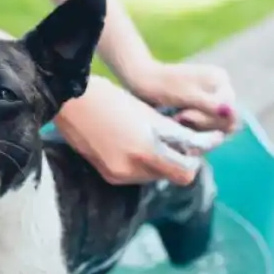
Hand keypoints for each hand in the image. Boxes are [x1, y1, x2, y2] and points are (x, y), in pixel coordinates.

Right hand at [55, 77, 225, 185]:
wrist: (67, 102)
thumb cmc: (109, 98)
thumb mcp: (147, 113)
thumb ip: (174, 132)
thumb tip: (199, 143)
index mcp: (146, 149)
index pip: (187, 167)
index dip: (199, 153)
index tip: (206, 139)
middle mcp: (132, 167)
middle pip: (173, 174)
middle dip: (180, 158)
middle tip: (184, 139)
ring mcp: (118, 174)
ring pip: (155, 175)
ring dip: (161, 161)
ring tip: (157, 139)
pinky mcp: (108, 174)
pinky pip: (136, 175)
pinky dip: (142, 162)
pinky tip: (137, 144)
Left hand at [130, 62, 238, 133]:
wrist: (139, 79)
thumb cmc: (159, 86)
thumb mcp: (184, 95)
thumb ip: (208, 104)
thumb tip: (230, 111)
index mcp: (221, 80)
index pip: (231, 113)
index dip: (209, 120)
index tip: (183, 116)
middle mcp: (220, 89)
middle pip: (226, 122)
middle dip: (202, 125)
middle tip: (178, 119)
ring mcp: (211, 99)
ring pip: (216, 128)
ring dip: (196, 130)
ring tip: (175, 121)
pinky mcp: (201, 109)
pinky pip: (205, 128)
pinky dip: (192, 131)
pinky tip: (176, 126)